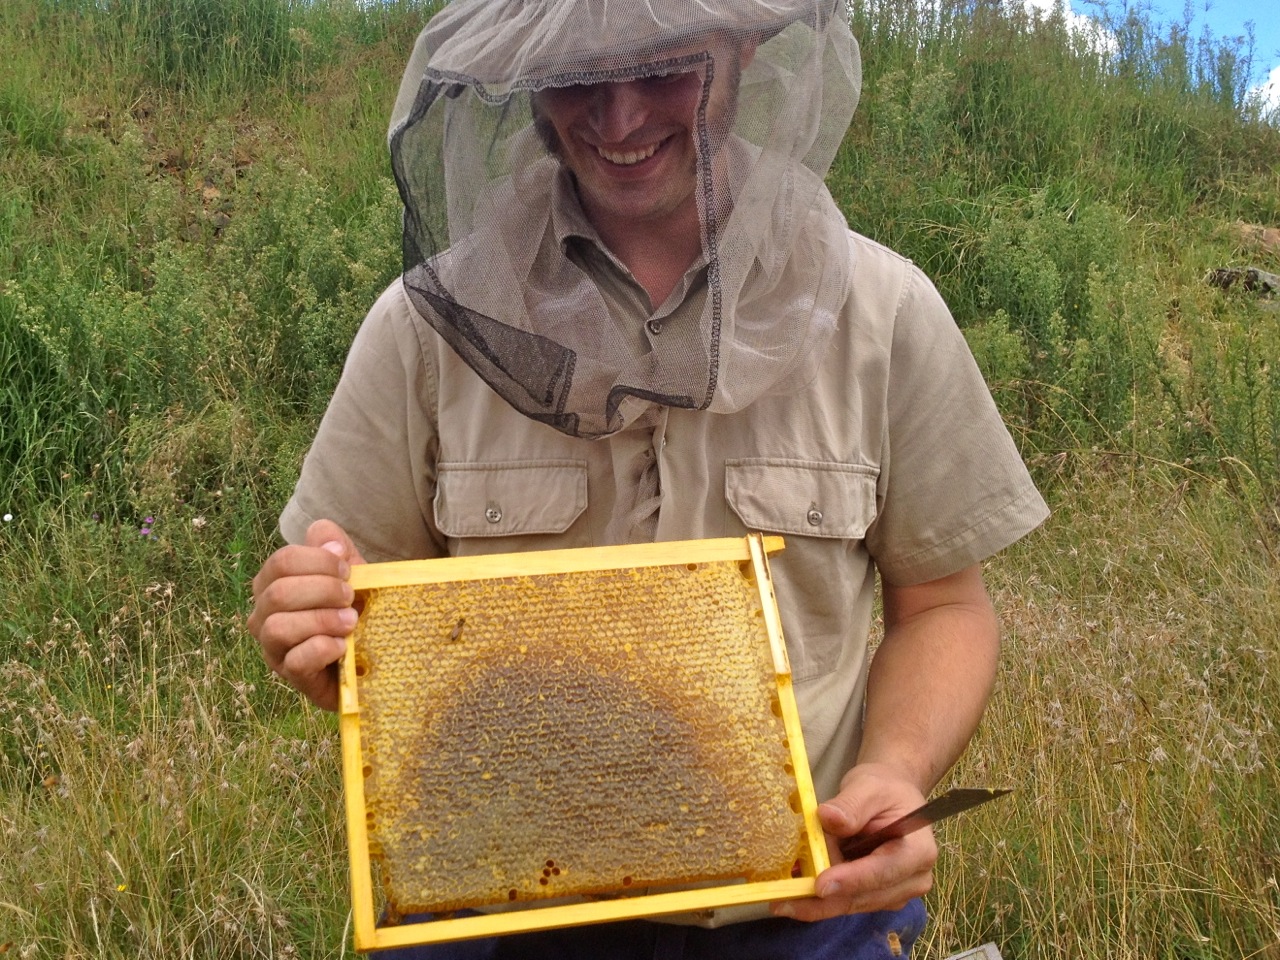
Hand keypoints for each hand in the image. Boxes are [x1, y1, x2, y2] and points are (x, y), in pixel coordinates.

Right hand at [247, 519, 365, 710]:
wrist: (366, 657)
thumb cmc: (352, 610)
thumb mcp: (351, 576)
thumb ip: (337, 551)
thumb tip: (324, 535)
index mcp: (273, 584)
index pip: (282, 561)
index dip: (318, 561)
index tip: (348, 570)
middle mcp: (263, 615)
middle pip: (278, 593)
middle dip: (323, 590)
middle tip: (351, 597)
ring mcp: (273, 648)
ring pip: (278, 627)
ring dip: (322, 620)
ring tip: (351, 622)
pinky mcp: (290, 676)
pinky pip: (295, 661)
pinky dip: (323, 649)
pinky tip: (343, 646)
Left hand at [771, 764, 936, 920]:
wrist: (891, 796)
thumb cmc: (884, 788)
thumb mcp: (868, 786)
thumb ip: (851, 804)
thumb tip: (828, 818)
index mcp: (918, 851)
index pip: (882, 871)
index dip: (850, 880)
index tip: (820, 886)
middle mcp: (912, 880)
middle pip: (864, 897)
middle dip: (823, 900)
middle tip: (784, 900)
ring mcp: (895, 892)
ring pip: (851, 904)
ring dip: (816, 901)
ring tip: (782, 896)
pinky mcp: (876, 896)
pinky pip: (845, 901)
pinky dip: (819, 898)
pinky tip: (793, 891)